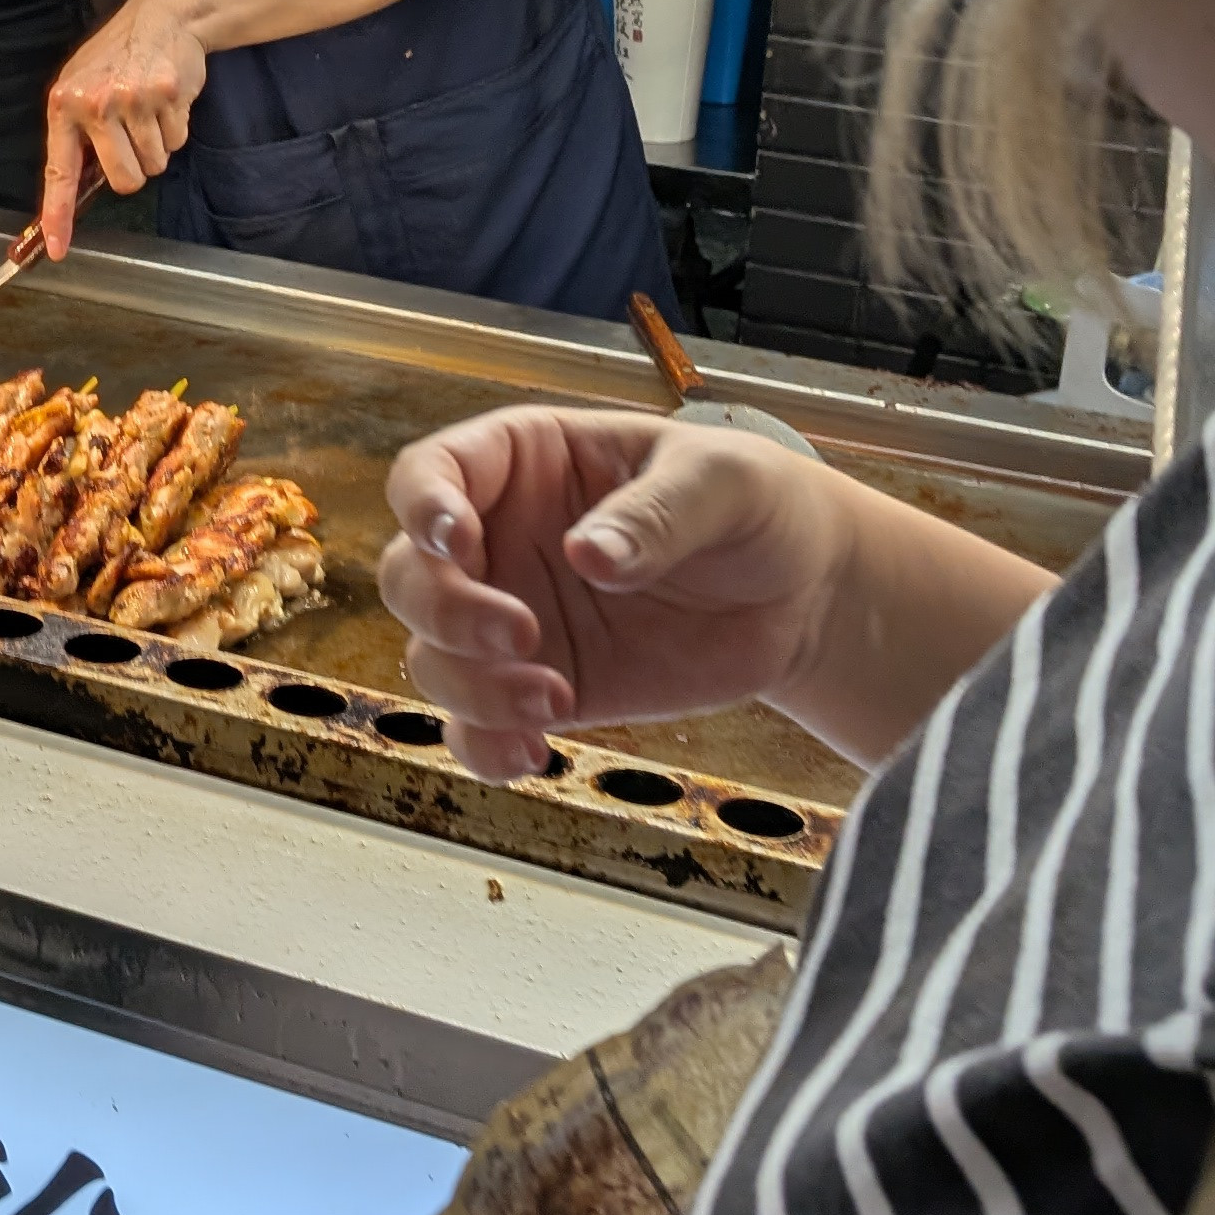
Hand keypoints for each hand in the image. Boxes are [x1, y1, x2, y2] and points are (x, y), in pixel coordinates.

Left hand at [38, 0, 208, 250]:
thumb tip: (76, 187)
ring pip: (154, 164)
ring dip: (157, 146)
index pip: (59, 171)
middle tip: (133, 140)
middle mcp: (96, 104)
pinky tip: (165, 100)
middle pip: (125, 180)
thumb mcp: (81, 86)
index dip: (58, 215)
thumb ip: (76, 134)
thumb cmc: (117, 57)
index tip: (58, 249)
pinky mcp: (167, 96)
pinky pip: (177, 142)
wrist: (160, 17)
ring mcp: (133, 100)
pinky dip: (175, 129)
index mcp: (64, 105)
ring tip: (149, 110)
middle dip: (134, 170)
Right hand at [380, 406, 847, 779]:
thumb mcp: (723, 483)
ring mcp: (514, 619)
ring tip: (554, 699)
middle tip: (522, 634)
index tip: (455, 540)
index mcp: (528, 462)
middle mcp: (502, 540)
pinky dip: (482, 746)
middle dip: (446, 610)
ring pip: (432, 657)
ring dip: (471, 687)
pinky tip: (531, 752)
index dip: (423, 504)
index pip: (434, 472)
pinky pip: (474, 727)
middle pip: (410, 574)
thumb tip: (589, 555)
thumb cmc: (756, 506)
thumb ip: (657, 513)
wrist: (804, 596)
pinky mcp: (539, 688)